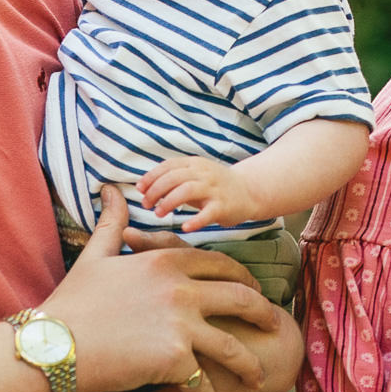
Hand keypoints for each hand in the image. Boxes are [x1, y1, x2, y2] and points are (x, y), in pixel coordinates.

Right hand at [39, 192, 281, 391]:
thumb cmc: (72, 302)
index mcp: (166, 261)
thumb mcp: (95, 255)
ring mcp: (181, 325)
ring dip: (249, 364)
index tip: (252, 288)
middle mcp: (181, 288)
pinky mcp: (175, 361)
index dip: (242, 276)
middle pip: (240, 298)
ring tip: (258, 376)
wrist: (53, 345)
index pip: (220, 264)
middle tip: (272, 326)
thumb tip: (111, 188)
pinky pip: (205, 385)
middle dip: (262, 313)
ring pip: (233, 347)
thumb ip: (112, 221)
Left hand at [136, 155, 261, 232]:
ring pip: (187, 190)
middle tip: (146, 205)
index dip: (151, 177)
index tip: (140, 189)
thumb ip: (173, 179)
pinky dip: (195, 220)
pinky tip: (185, 228)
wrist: (250, 191)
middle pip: (173, 177)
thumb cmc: (215, 186)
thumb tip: (144, 188)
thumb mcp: (195, 176)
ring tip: (158, 214)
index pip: (168, 166)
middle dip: (155, 191)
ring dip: (169, 202)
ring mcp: (214, 189)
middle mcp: (204, 173)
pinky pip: (208, 213)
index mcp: (194, 164)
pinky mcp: (224, 206)